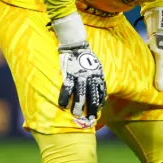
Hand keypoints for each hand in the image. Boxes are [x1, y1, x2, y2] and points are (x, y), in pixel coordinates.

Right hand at [52, 13, 105, 127]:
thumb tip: (98, 89)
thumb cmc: (85, 55)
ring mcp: (79, 75)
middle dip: (91, 109)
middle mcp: (90, 76)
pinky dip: (64, 97)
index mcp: (97, 75)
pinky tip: (62, 105)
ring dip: (78, 106)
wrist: (75, 42)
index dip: (100, 103)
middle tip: (90, 119)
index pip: (101, 92)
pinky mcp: (69, 73)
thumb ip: (96, 77)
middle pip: (92, 96)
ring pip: (80, 94)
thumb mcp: (96, 65)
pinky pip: (66, 87)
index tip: (98, 113)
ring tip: (76, 115)